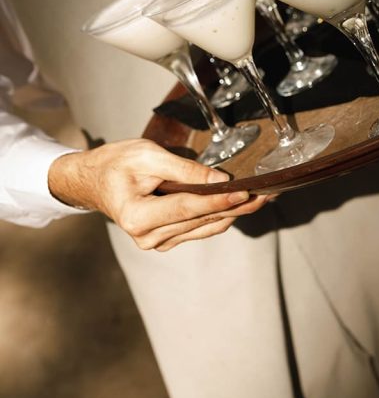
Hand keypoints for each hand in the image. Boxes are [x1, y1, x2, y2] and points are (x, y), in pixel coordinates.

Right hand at [48, 138, 268, 251]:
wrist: (92, 180)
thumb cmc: (115, 164)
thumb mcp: (147, 156)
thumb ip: (184, 170)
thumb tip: (218, 179)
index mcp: (138, 217)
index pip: (189, 208)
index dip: (220, 201)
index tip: (247, 193)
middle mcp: (148, 237)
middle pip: (202, 220)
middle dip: (237, 206)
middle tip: (268, 193)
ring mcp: (156, 242)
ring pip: (205, 227)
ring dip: (234, 213)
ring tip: (263, 198)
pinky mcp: (165, 239)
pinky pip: (199, 229)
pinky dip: (219, 216)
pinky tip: (240, 205)